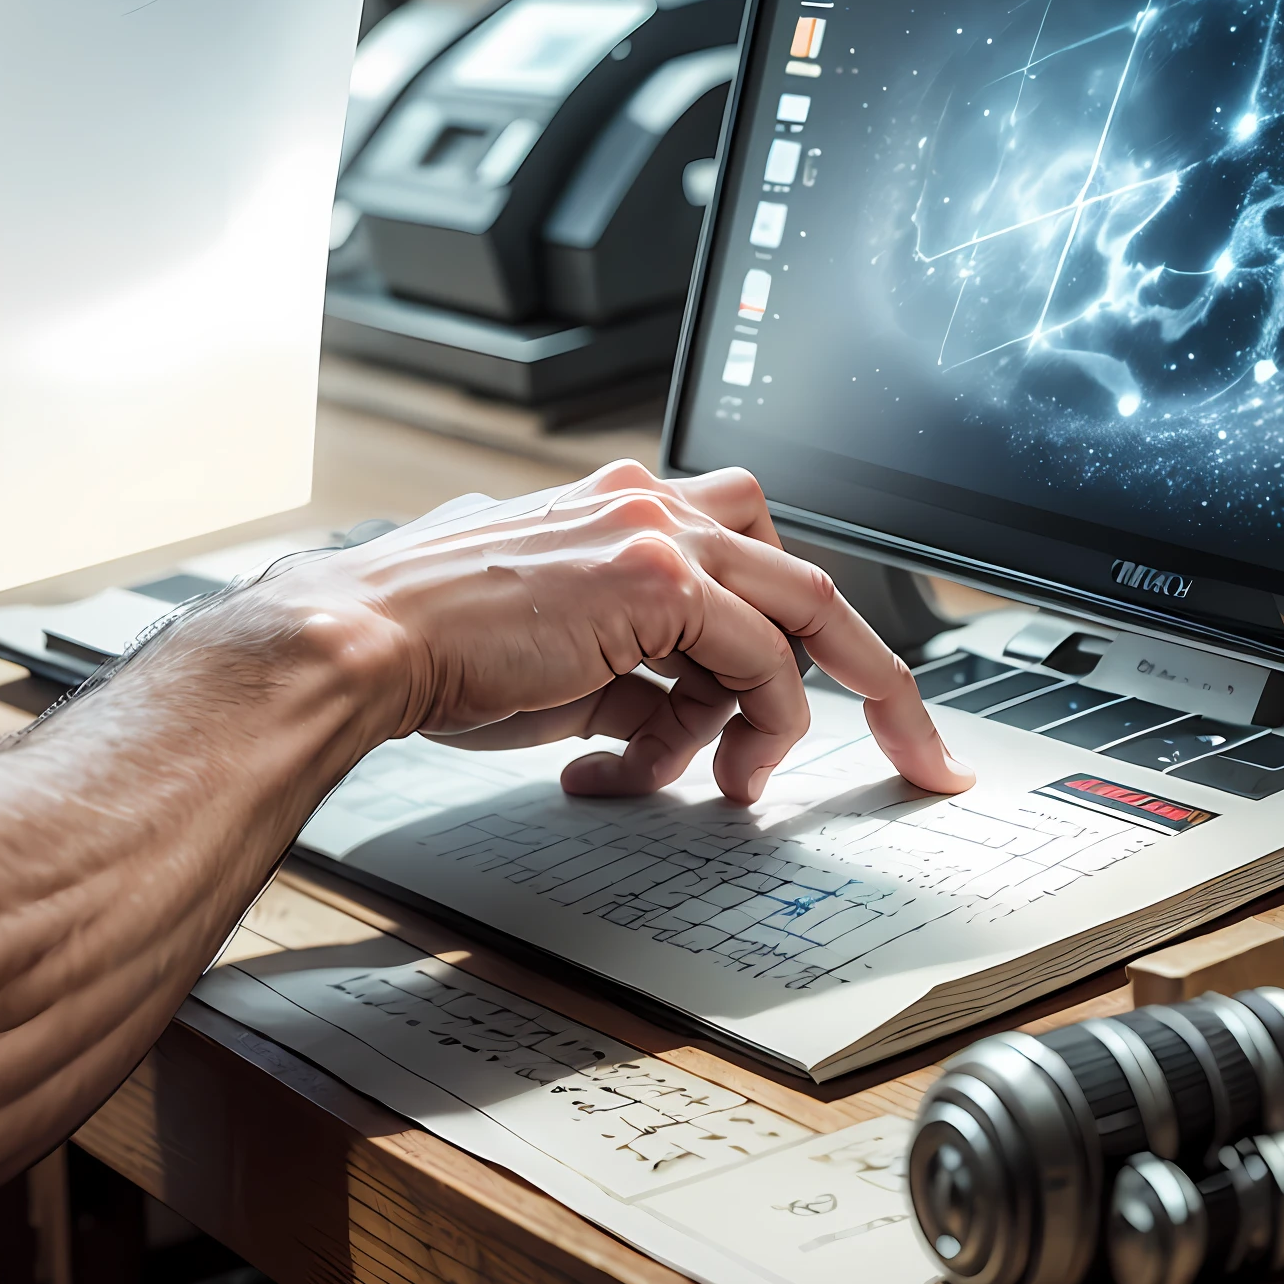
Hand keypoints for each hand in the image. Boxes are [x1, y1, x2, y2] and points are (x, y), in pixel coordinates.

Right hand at [283, 461, 971, 803]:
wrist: (367, 640)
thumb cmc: (438, 653)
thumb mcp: (562, 665)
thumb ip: (640, 679)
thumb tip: (690, 729)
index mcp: (620, 509)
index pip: (748, 558)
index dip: (802, 635)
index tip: (851, 702)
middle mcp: (647, 500)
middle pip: (804, 574)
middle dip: (873, 674)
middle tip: (917, 753)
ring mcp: (655, 526)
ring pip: (800, 613)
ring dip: (780, 721)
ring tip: (730, 783)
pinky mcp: (657, 571)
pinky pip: (759, 658)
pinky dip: (747, 725)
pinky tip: (681, 769)